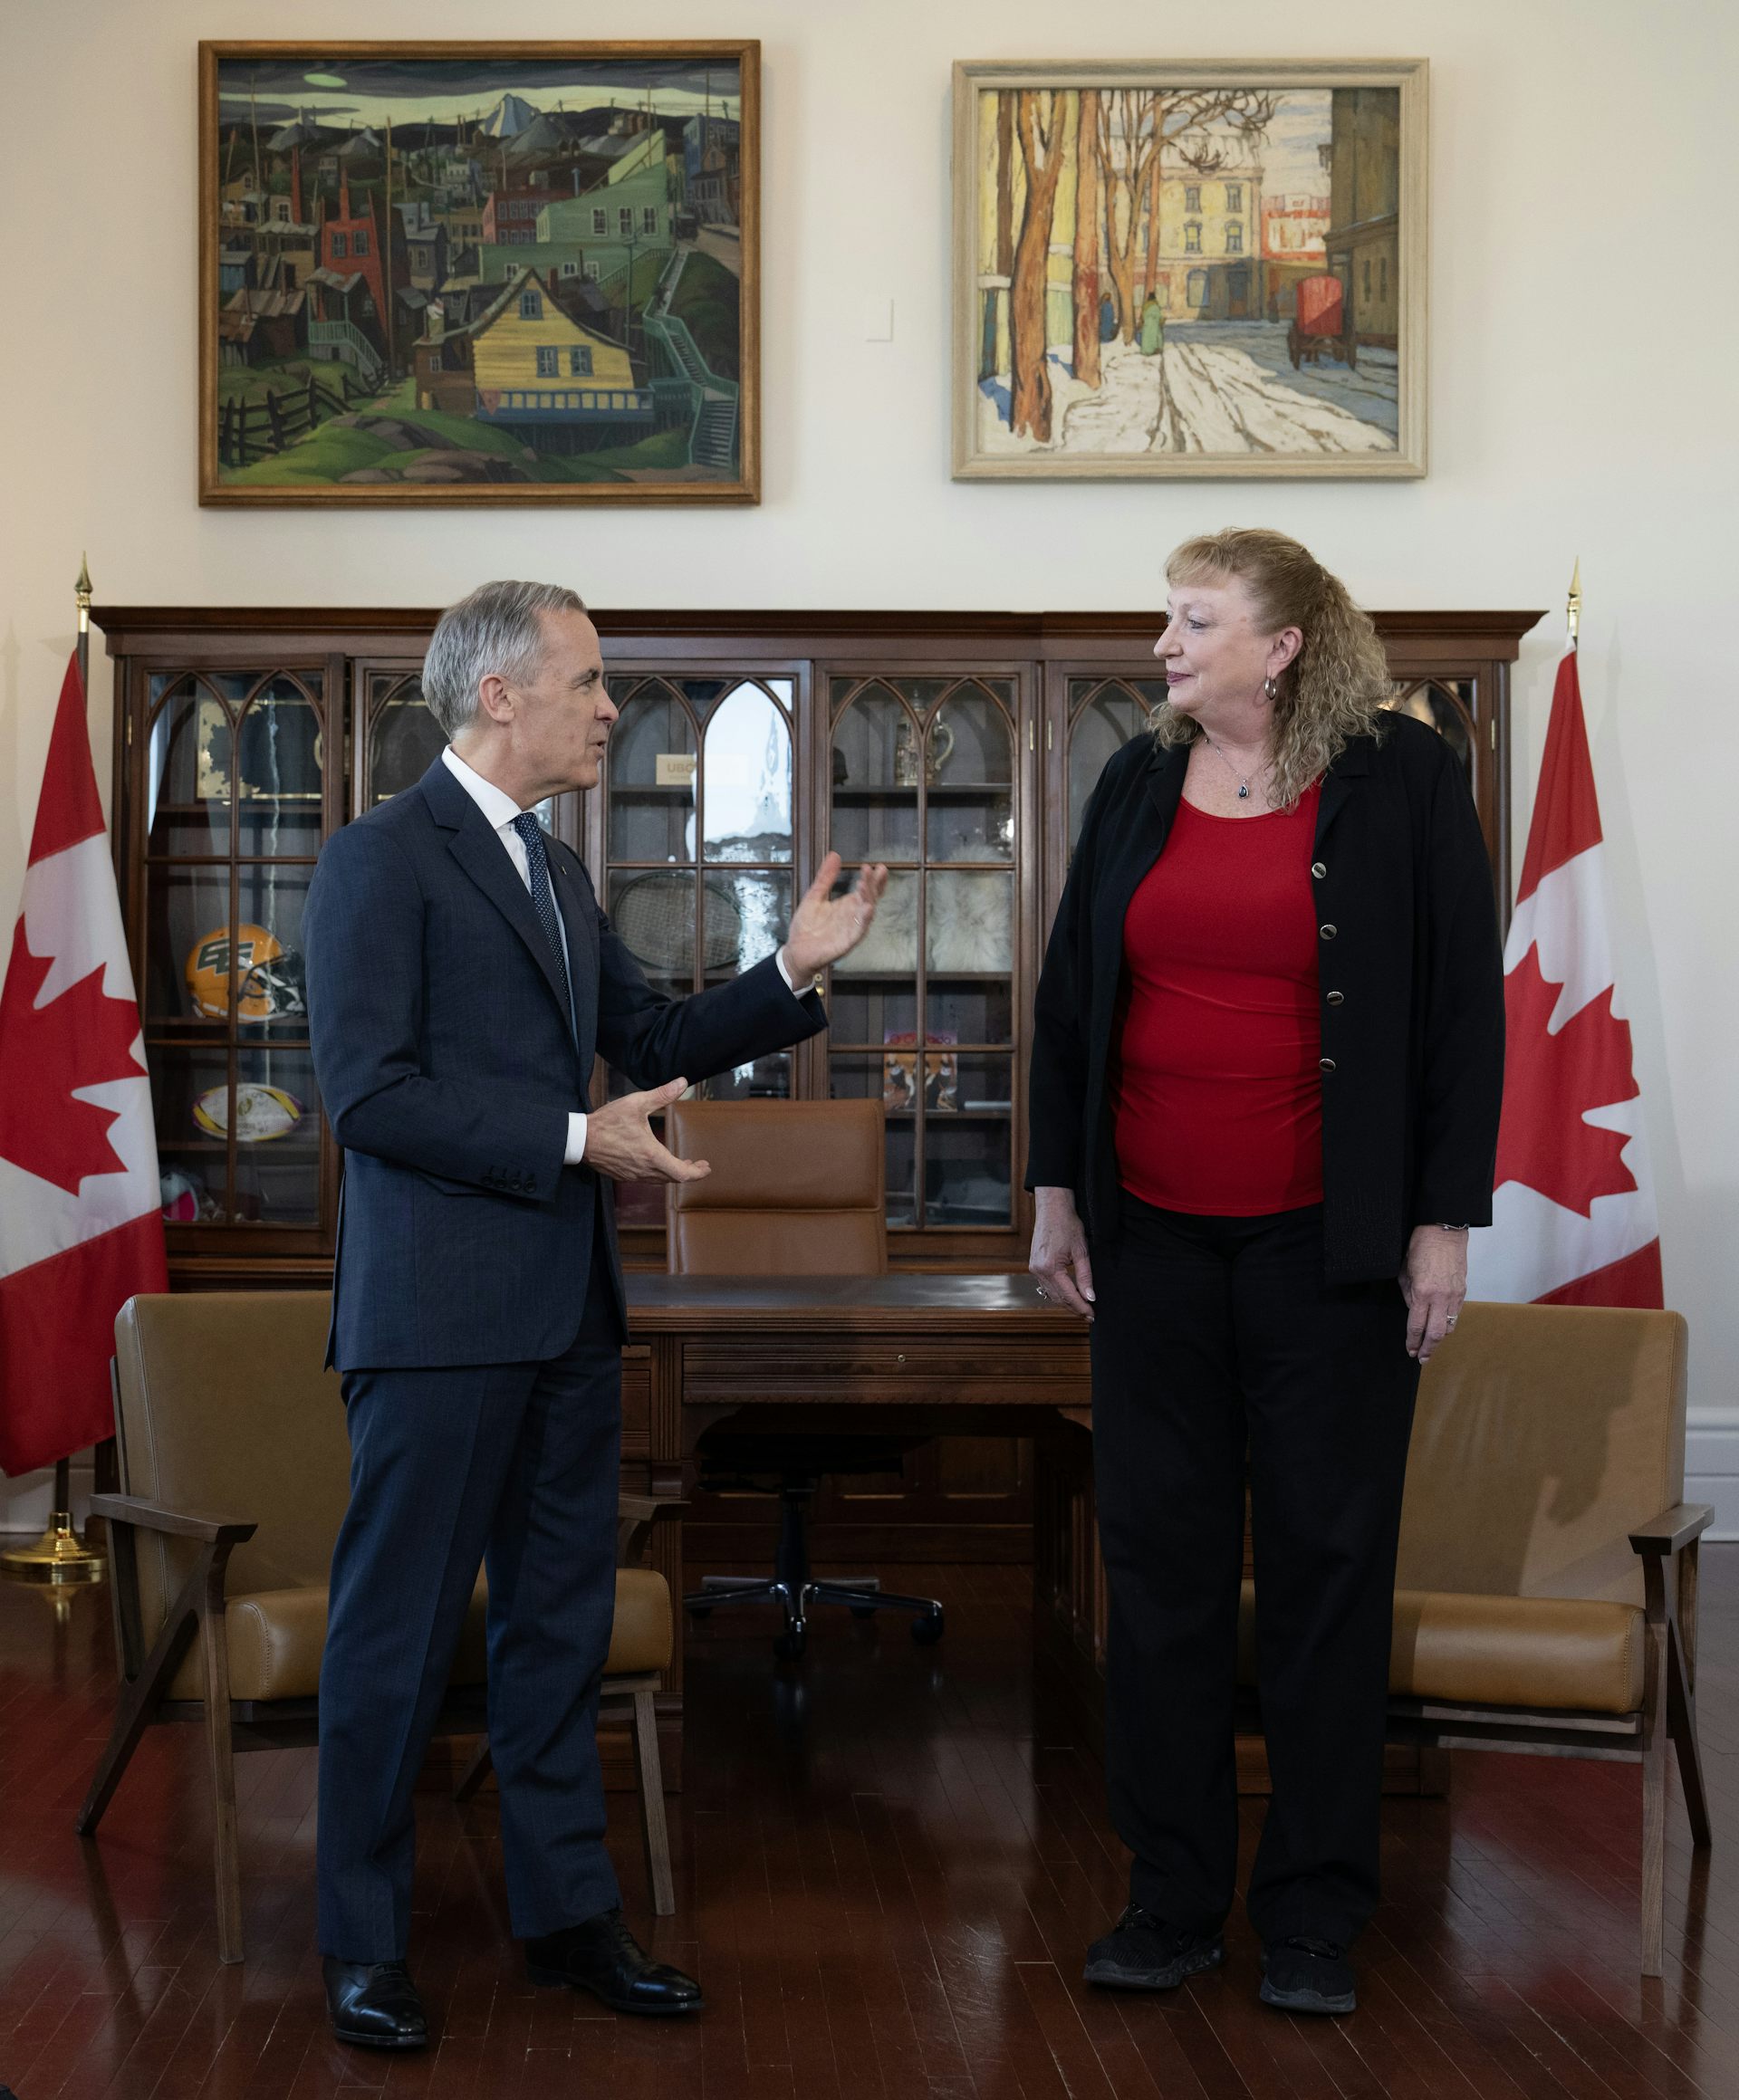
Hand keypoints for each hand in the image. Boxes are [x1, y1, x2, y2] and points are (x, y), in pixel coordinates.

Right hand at [584, 1077, 710, 1184]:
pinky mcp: (623, 1175)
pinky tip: (658, 1162)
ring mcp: (632, 1175)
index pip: (682, 1174)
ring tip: (683, 1163)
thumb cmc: (607, 1122)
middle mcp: (644, 1170)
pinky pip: (647, 1178)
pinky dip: (659, 1173)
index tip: (706, 1167)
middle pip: (673, 1178)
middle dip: (689, 1172)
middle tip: (700, 1164)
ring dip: (674, 1172)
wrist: (579, 1139)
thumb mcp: (636, 1104)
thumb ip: (662, 1095)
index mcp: (652, 1156)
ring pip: (660, 1180)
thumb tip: (683, 1083)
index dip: (697, 1172)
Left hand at [781, 852, 888, 981]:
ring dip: (868, 898)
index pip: (867, 890)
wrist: (796, 951)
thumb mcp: (814, 896)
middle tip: (872, 870)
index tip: (877, 866)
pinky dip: (864, 920)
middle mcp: (853, 916)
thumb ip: (825, 877)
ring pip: (866, 912)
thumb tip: (834, 855)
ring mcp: (851, 929)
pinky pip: (859, 931)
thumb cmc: (806, 928)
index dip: (874, 879)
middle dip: (873, 884)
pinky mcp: (847, 942)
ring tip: (865, 884)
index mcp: (847, 905)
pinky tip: (867, 909)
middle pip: (869, 898)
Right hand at [1029, 1186, 1094, 1320]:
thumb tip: (1090, 1297)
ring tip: (1082, 1307)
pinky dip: (1058, 1293)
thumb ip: (1085, 1276)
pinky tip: (1069, 1295)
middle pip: (1058, 1298)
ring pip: (1051, 1294)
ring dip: (1066, 1302)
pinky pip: (1046, 1285)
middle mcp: (1038, 1270)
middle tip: (1089, 1315)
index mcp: (1050, 1268)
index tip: (1092, 1315)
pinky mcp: (1034, 1265)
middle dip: (1074, 1308)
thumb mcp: (1081, 1251)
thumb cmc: (1068, 1225)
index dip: (1081, 1307)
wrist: (1052, 1208)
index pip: (1069, 1295)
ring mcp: (1034, 1268)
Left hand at [1400, 1224, 1466, 1360]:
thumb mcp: (1404, 1272)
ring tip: (1432, 1346)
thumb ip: (1408, 1295)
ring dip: (1440, 1338)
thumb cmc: (1420, 1247)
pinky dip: (1449, 1323)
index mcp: (1422, 1293)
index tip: (1410, 1350)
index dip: (1413, 1341)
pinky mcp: (1463, 1291)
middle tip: (1422, 1358)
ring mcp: (1454, 1295)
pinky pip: (1456, 1313)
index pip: (1416, 1326)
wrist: (1444, 1231)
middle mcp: (1440, 1297)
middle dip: (1428, 1349)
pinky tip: (1442, 1327)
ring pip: (1450, 1326)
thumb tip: (1412, 1310)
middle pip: (1436, 1333)